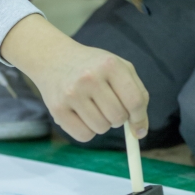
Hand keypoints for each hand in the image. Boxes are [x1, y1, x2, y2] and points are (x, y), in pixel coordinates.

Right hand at [1, 14, 148, 141]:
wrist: (54, 58)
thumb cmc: (93, 66)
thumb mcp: (118, 67)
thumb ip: (137, 95)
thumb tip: (140, 131)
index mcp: (110, 64)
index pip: (135, 101)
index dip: (139, 118)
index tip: (137, 126)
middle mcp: (90, 77)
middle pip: (118, 118)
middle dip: (118, 118)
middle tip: (108, 105)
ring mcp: (72, 93)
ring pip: (101, 128)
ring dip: (101, 123)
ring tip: (92, 106)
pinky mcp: (58, 108)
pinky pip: (84, 136)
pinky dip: (87, 130)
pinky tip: (81, 114)